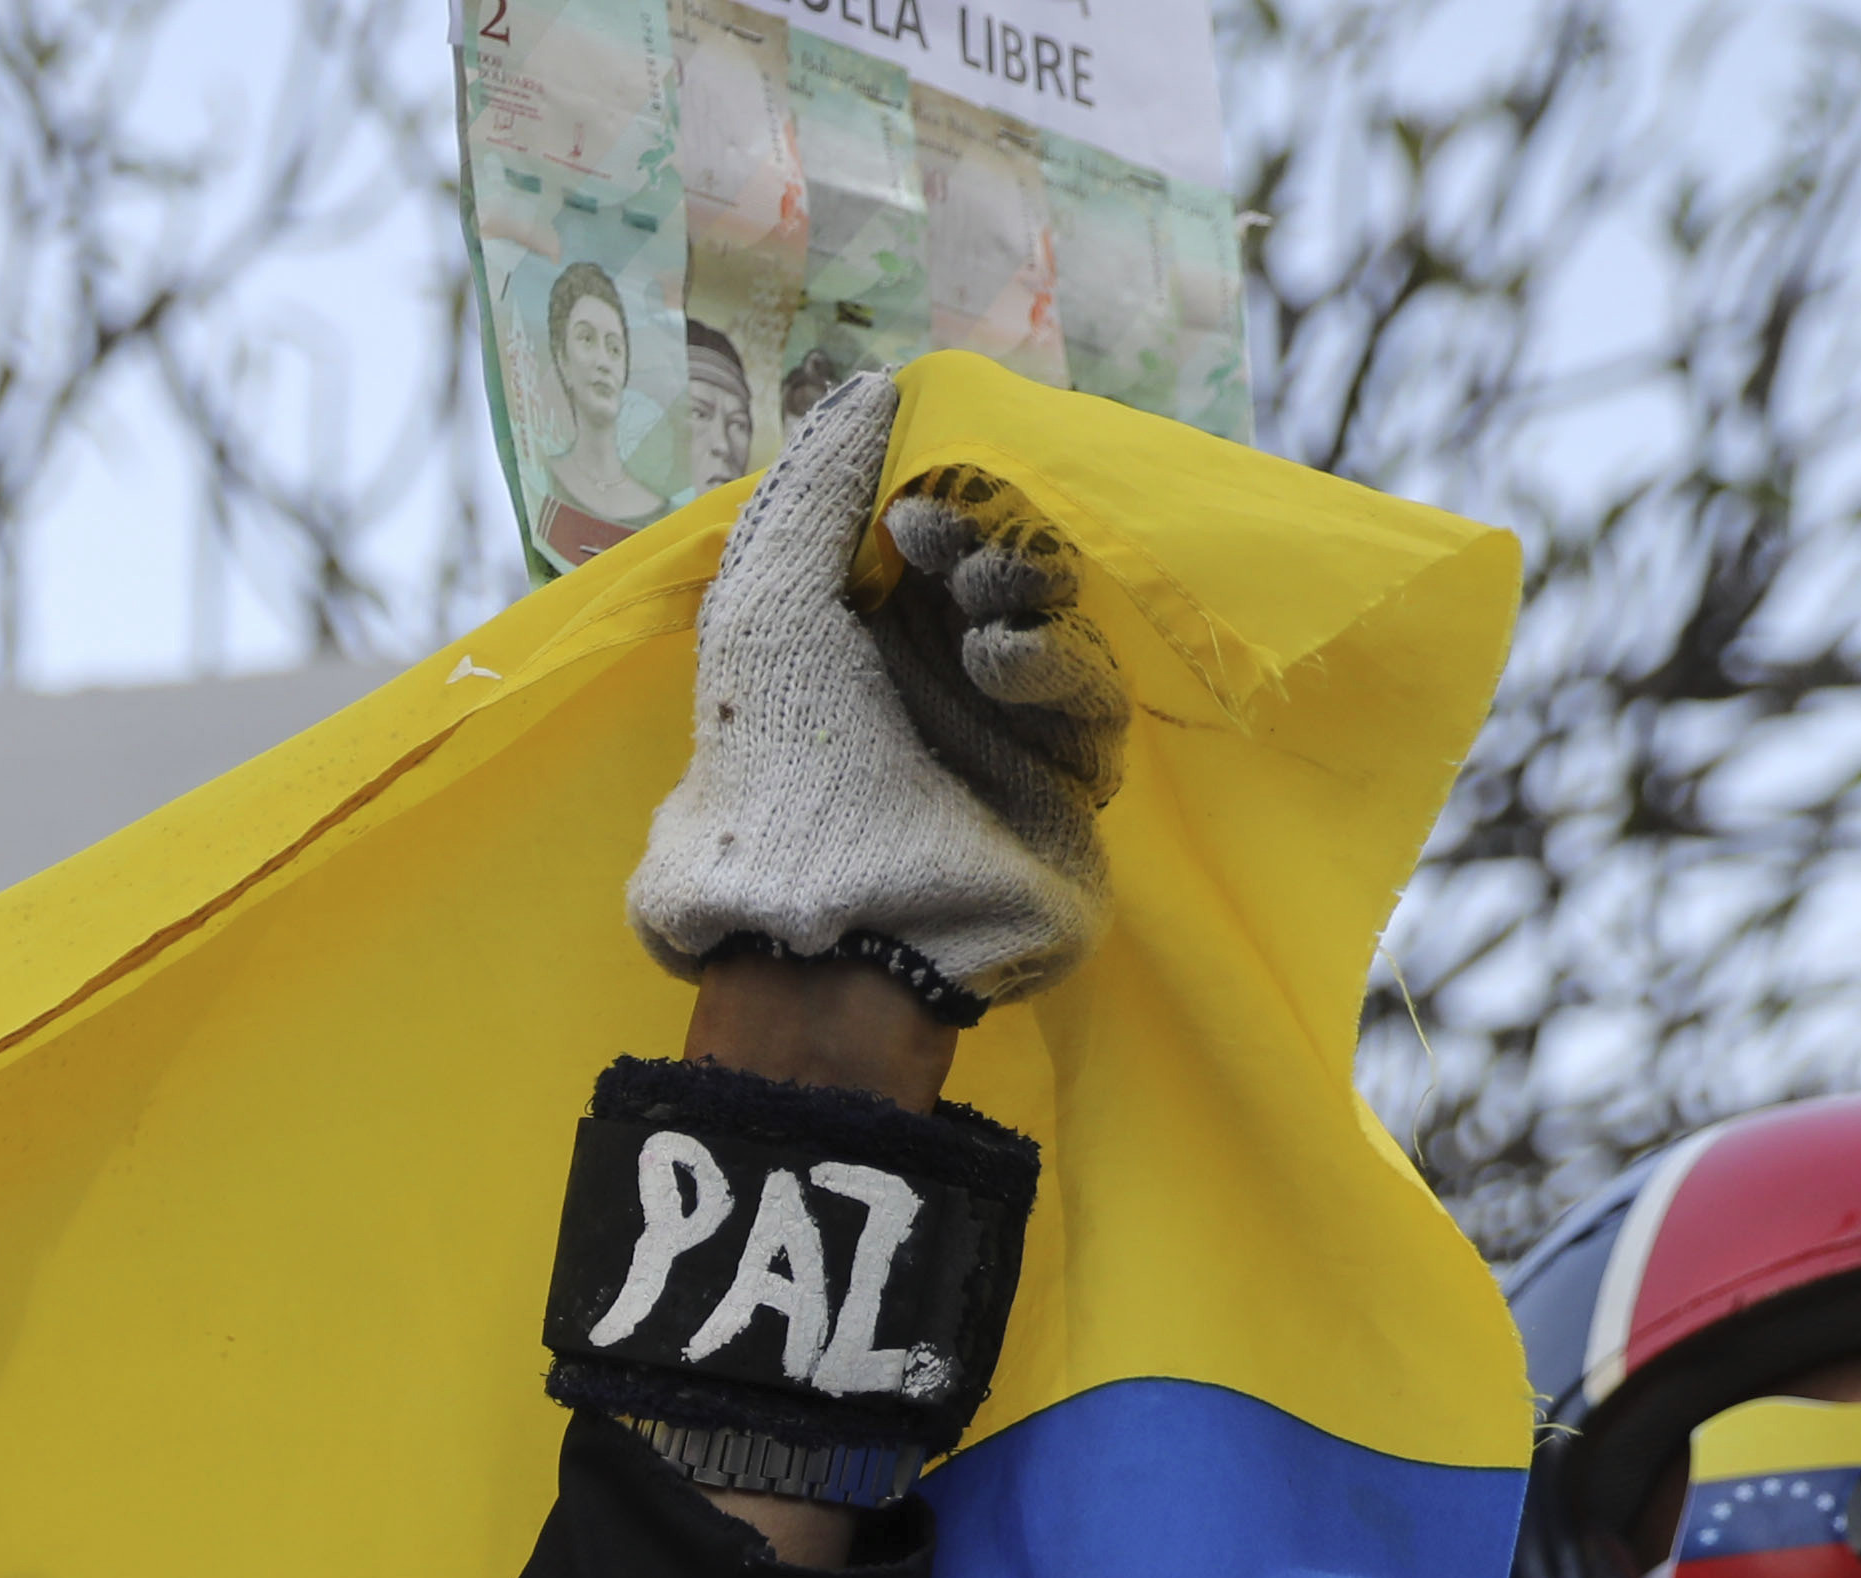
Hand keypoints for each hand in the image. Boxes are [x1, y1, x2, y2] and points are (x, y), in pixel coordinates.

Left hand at [622, 376, 1126, 1014]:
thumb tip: (872, 385)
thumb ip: (817, 486)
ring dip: (1026, 601)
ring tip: (984, 628)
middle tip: (955, 564)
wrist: (837, 910)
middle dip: (989, 548)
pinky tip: (1005, 671)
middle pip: (1004, 571)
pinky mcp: (1063, 786)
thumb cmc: (781, 753)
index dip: (935, 509)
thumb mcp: (766, 601)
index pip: (926, 541)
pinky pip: (1094, 702)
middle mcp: (927, 682)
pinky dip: (1056, 671)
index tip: (913, 515)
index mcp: (852, 639)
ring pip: (1058, 626)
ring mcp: (1000, 736)